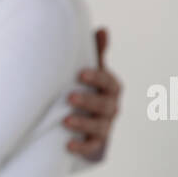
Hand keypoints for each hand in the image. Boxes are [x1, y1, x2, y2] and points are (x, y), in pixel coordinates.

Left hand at [65, 27, 120, 162]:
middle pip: (104, 104)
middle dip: (88, 101)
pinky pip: (92, 147)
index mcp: (111, 87)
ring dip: (83, 124)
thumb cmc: (89, 88)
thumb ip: (96, 53)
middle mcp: (111, 106)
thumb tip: (103, 29)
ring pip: (98, 126)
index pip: (107, 82)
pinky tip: (68, 145)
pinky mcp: (97, 143)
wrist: (88, 120)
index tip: (80, 73)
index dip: (96, 78)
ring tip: (65, 121)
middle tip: (70, 97)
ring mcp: (105, 126)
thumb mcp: (92, 72)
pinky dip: (81, 147)